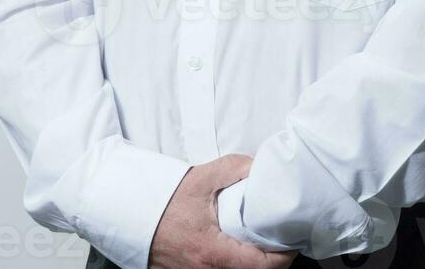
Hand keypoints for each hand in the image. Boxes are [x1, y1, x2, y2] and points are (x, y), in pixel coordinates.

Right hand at [148, 152, 299, 268]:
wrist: (131, 212)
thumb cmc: (165, 200)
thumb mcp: (202, 178)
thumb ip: (234, 168)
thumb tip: (259, 166)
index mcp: (214, 252)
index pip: (263, 266)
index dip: (284, 255)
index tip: (293, 240)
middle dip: (272, 260)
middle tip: (281, 237)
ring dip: (253, 261)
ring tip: (263, 240)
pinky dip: (236, 262)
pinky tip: (240, 246)